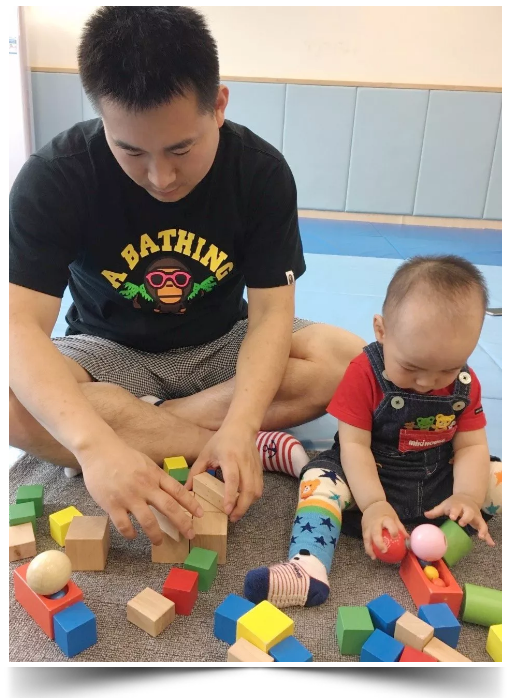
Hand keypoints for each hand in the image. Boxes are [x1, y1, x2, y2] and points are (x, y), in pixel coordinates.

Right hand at [76, 438, 202, 544]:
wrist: (99, 450)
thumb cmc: (122, 456)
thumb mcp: (145, 462)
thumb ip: (157, 477)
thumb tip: (170, 491)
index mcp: (155, 475)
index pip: (178, 491)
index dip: (191, 504)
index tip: (201, 514)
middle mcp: (145, 486)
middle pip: (169, 507)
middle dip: (183, 523)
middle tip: (191, 534)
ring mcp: (129, 496)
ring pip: (148, 521)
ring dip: (156, 535)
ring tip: (159, 542)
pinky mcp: (112, 505)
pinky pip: (124, 525)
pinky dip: (131, 533)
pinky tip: (133, 535)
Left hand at [187, 424, 262, 521]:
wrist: (242, 427)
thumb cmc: (221, 440)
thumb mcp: (205, 454)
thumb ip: (195, 472)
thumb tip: (186, 490)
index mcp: (229, 458)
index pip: (233, 479)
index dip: (230, 495)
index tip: (226, 510)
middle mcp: (244, 463)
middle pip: (248, 489)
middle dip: (242, 507)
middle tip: (232, 518)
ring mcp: (254, 467)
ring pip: (256, 491)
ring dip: (248, 505)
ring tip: (236, 513)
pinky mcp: (260, 470)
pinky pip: (259, 488)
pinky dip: (252, 498)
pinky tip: (243, 502)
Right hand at [361, 500, 408, 559]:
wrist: (371, 504)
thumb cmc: (385, 511)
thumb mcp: (394, 517)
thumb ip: (400, 528)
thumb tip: (408, 540)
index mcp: (385, 519)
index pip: (389, 524)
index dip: (392, 530)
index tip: (395, 536)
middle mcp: (375, 523)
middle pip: (376, 534)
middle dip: (379, 543)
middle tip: (384, 551)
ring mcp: (368, 526)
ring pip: (367, 538)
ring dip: (370, 548)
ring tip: (374, 557)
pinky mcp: (363, 529)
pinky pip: (365, 539)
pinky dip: (367, 547)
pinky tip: (371, 555)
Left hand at [425, 494, 494, 545]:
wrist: (467, 497)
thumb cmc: (453, 504)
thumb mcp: (445, 505)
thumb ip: (436, 511)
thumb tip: (425, 515)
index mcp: (457, 505)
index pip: (455, 507)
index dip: (454, 511)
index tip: (452, 516)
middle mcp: (467, 510)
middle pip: (468, 513)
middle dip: (466, 518)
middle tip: (462, 523)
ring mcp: (475, 516)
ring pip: (480, 521)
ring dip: (481, 528)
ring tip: (481, 536)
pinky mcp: (480, 521)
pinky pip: (485, 529)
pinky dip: (488, 536)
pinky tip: (490, 544)